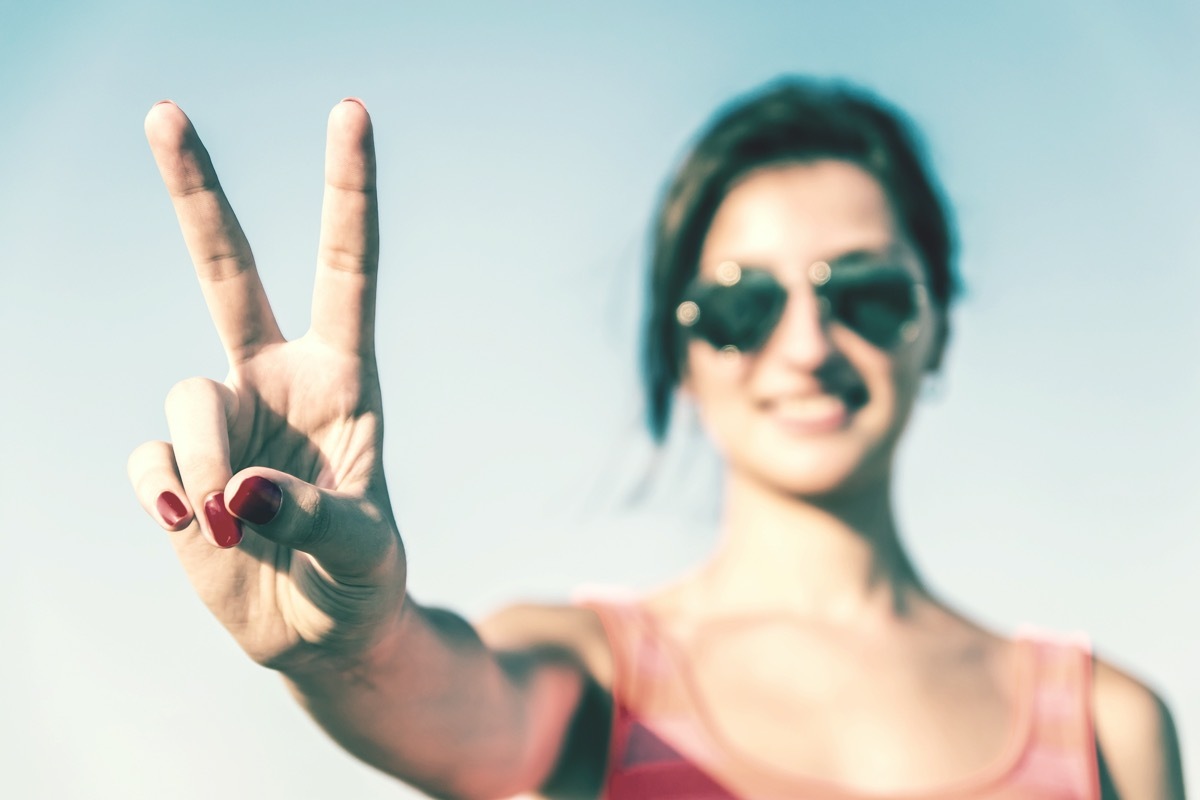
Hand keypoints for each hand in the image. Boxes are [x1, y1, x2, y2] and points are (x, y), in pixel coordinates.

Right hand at [127, 99, 405, 670]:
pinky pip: (149, 463)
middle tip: (166, 111)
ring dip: (201, 466)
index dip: (347, 191)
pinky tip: (194, 526)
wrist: (321, 633)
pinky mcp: (176, 467)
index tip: (350, 111)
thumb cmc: (360, 577)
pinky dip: (165, 496)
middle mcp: (276, 380)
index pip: (347, 269)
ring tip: (231, 522)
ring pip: (183, 401)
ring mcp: (222, 419)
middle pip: (228, 271)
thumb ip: (315, 517)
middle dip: (197, 194)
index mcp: (343, 377)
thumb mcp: (362, 549)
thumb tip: (238, 489)